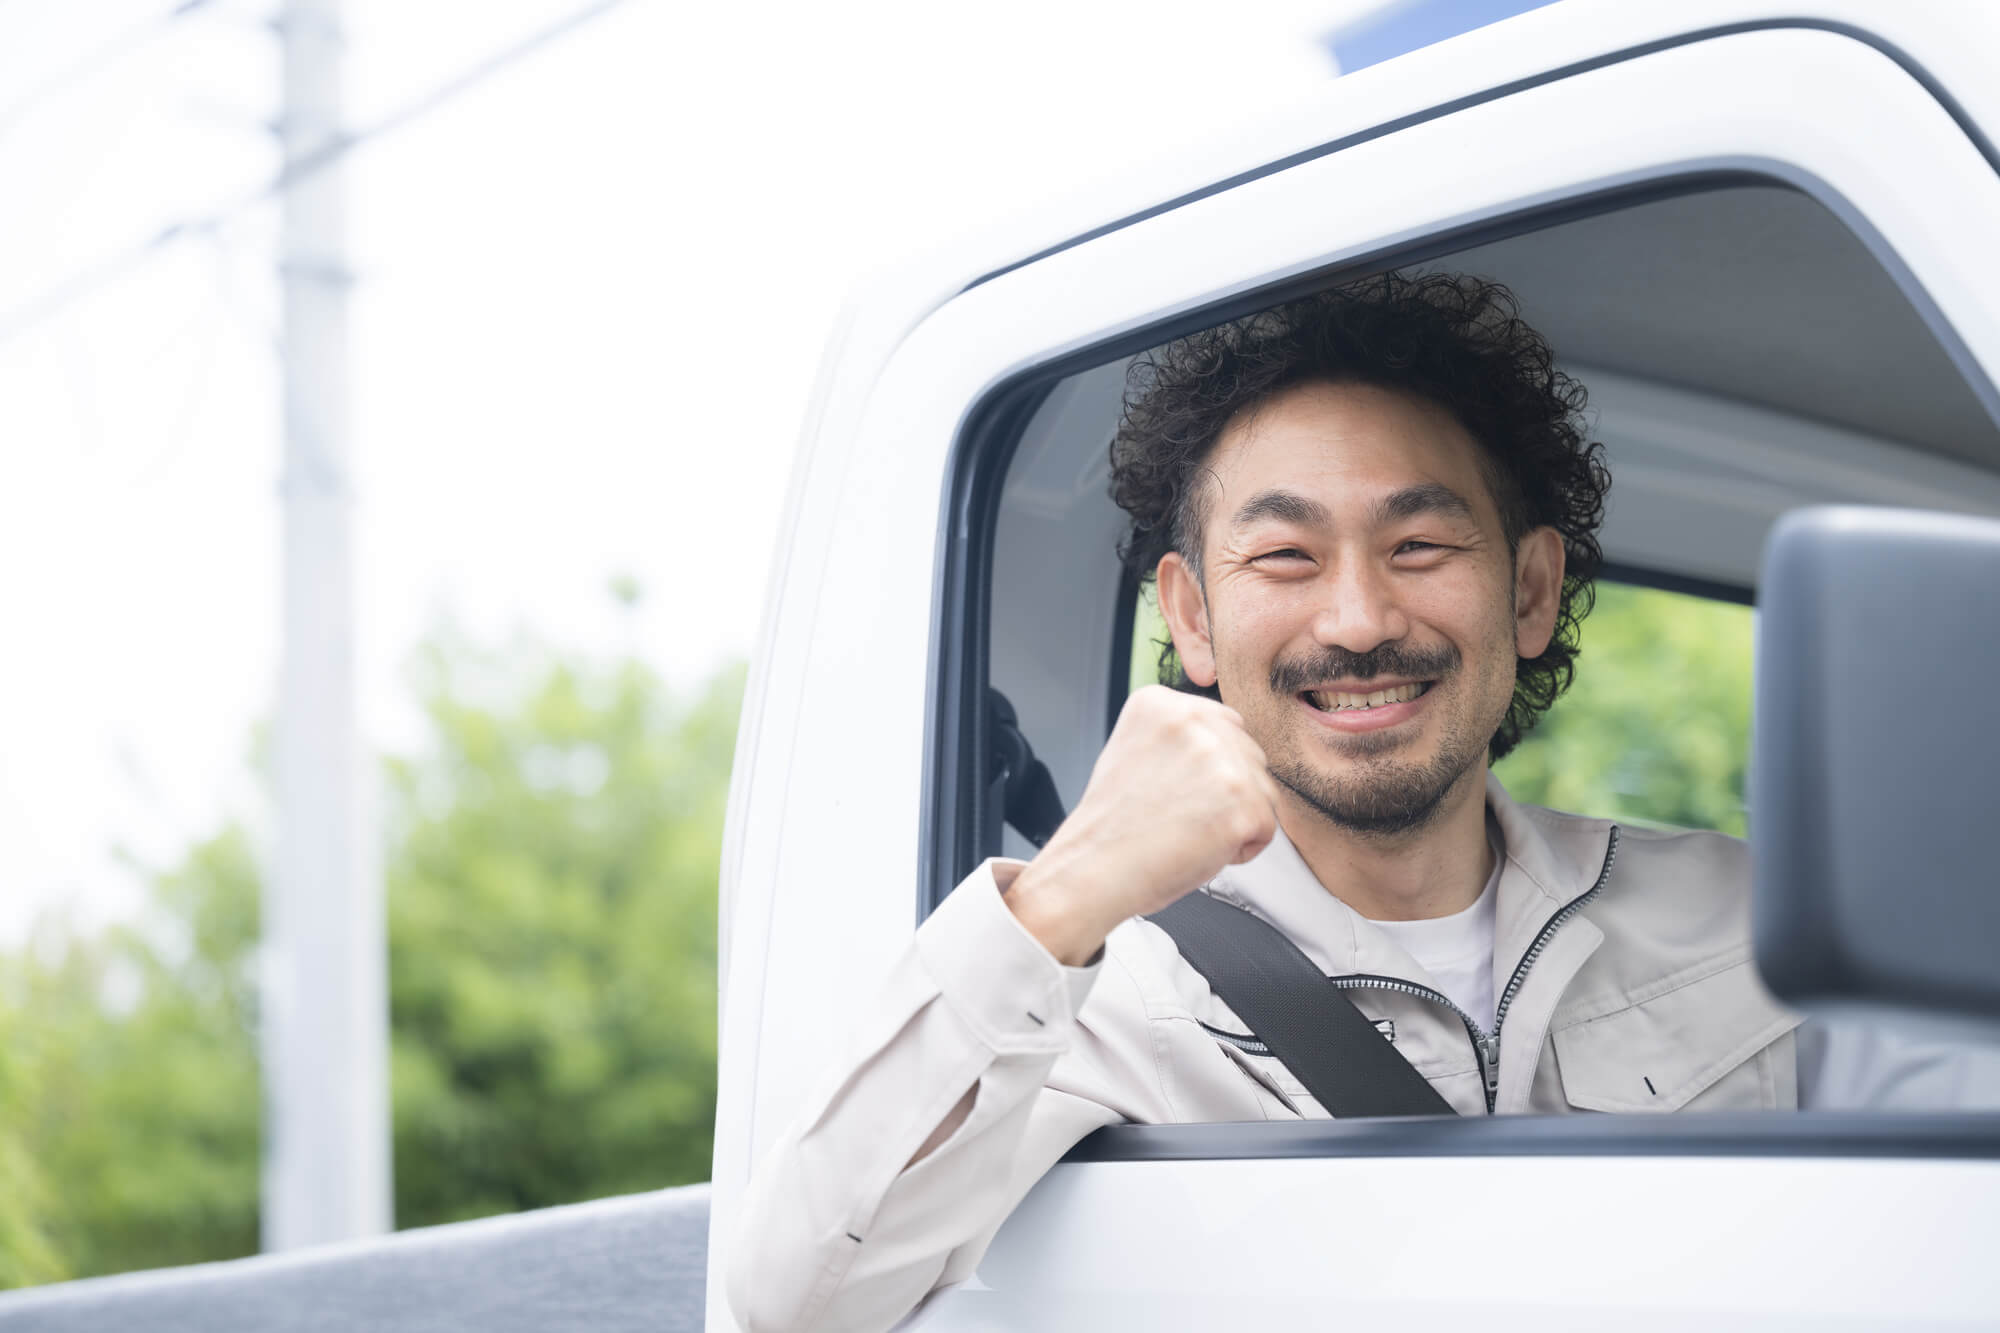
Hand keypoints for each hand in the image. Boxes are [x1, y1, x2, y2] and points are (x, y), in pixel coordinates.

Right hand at [1003, 686, 1280, 964]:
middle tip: (1180, 815)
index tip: (1176, 789)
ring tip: (1187, 832)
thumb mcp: (1134, 750)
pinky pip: (1266, 828)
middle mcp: (1193, 720)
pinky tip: (1199, 849)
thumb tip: (1231, 743)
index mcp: (1161, 702)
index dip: (1209, 768)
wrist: (1092, 870)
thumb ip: (1181, 737)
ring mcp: (1220, 761)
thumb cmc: (1112, 825)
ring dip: (1235, 819)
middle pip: (1249, 755)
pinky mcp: (1242, 804)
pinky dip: (1241, 849)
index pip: (1224, 725)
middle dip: (1227, 791)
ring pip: (1262, 791)